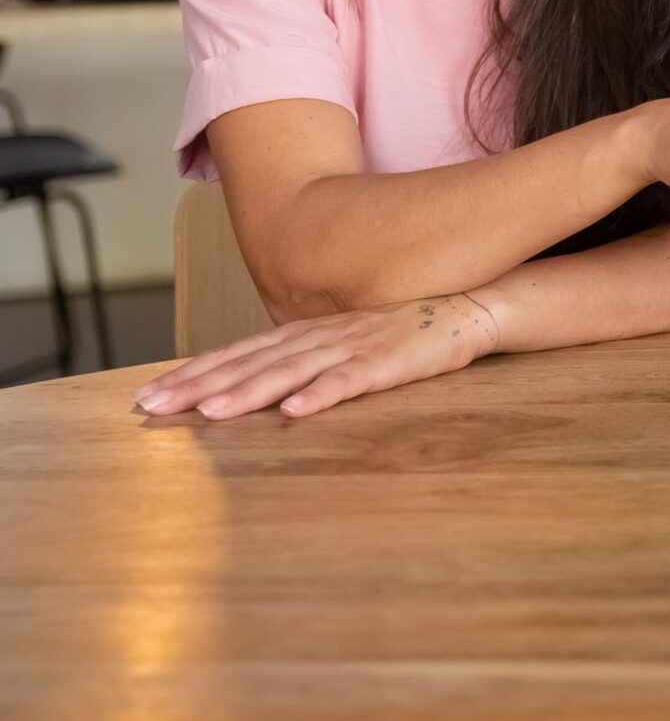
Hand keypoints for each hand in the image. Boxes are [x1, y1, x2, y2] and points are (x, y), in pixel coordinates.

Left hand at [131, 293, 501, 421]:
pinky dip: (323, 393)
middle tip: (153, 407)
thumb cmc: (405, 331)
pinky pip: (353, 380)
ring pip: (292, 371)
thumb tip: (257, 383)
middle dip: (200, 385)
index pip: (239, 352)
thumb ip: (304, 358)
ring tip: (210, 413)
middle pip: (252, 361)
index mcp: (308, 333)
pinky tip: (295, 411)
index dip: (194, 372)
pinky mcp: (392, 360)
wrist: (469, 306)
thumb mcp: (346, 341)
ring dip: (249, 391)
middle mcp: (322, 336)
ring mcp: (355, 346)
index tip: (149, 394)